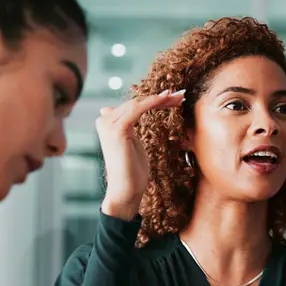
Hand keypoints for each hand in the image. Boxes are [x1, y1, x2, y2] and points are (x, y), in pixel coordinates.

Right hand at [96, 90, 184, 219]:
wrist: (126, 189)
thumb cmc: (132, 171)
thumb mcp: (131, 144)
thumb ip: (126, 127)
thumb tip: (113, 112)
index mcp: (106, 122)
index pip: (133, 105)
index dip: (153, 99)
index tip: (173, 97)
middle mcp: (104, 120)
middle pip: (136, 102)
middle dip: (161, 98)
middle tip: (181, 95)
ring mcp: (109, 124)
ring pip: (139, 104)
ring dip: (161, 99)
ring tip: (179, 97)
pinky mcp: (118, 129)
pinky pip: (138, 109)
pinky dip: (154, 103)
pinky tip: (167, 100)